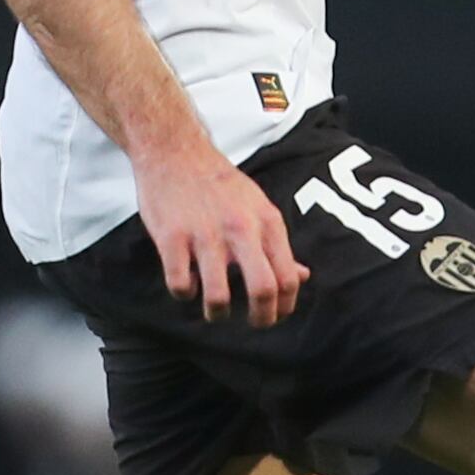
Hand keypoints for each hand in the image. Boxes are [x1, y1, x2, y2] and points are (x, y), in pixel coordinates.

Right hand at [135, 137, 304, 325]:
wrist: (175, 150)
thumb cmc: (220, 184)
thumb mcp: (259, 208)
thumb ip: (278, 245)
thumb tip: (303, 277)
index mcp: (267, 222)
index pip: (289, 277)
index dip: (285, 306)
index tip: (275, 315)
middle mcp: (240, 229)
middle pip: (263, 289)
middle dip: (262, 318)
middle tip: (254, 324)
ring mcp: (205, 234)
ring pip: (219, 296)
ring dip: (218, 312)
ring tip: (216, 310)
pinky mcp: (171, 237)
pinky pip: (181, 284)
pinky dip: (184, 293)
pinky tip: (187, 283)